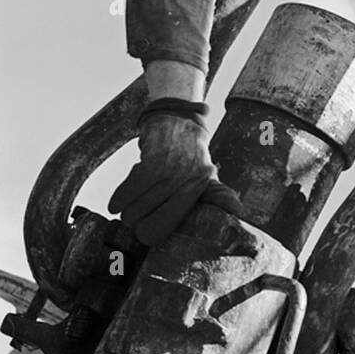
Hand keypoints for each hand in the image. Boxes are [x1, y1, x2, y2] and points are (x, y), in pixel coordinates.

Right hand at [108, 114, 243, 245]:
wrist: (177, 119)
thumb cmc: (190, 155)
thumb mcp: (208, 175)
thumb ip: (217, 196)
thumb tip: (238, 210)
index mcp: (203, 188)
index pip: (170, 227)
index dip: (151, 234)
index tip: (144, 231)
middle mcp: (190, 181)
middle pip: (149, 223)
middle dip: (135, 223)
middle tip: (134, 215)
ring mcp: (172, 171)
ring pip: (136, 209)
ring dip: (125, 211)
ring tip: (129, 203)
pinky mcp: (153, 160)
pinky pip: (129, 190)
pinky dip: (119, 198)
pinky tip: (116, 202)